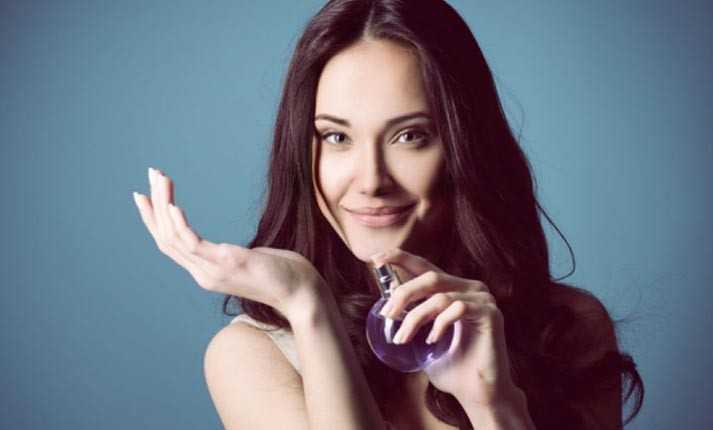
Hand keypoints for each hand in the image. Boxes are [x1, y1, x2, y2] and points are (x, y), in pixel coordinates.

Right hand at [132, 167, 324, 319]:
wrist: (302, 294)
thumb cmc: (281, 274)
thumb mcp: (247, 262)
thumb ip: (230, 255)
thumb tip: (226, 248)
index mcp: (206, 272)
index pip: (169, 244)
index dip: (154, 220)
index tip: (144, 196)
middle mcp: (203, 274)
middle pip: (165, 238)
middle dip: (154, 205)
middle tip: (151, 174)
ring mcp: (212, 271)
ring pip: (173, 237)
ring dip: (164, 204)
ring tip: (161, 178)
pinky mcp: (227, 264)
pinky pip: (193, 245)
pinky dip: (180, 225)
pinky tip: (174, 206)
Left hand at [372, 248, 521, 407]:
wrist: (478, 394)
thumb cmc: (452, 368)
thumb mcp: (424, 338)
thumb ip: (413, 319)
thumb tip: (386, 308)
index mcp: (454, 289)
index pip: (425, 267)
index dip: (400, 258)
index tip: (376, 259)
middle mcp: (470, 288)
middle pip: (430, 277)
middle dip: (404, 294)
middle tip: (387, 315)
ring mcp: (483, 299)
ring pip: (440, 296)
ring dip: (415, 317)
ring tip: (403, 338)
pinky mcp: (491, 313)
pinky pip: (458, 308)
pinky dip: (439, 324)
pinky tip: (432, 340)